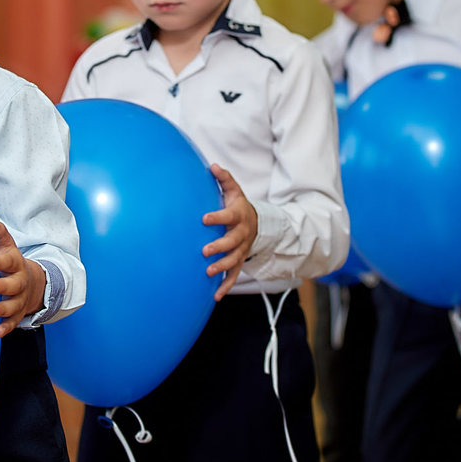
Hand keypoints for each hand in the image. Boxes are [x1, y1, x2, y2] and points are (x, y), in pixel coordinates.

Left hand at [0, 220, 45, 337]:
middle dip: (0, 286)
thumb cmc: (8, 262)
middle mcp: (20, 281)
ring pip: (13, 305)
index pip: (7, 261)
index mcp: (15, 263)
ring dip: (2, 309)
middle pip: (13, 284)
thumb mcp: (5, 246)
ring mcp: (20, 299)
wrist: (30, 281)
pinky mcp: (18, 314)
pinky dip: (6, 327)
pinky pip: (14, 322)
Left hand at [201, 164, 257, 300]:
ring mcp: (241, 250)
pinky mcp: (239, 262)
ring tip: (207, 272)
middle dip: (219, 247)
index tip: (203, 218)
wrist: (256, 224)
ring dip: (221, 267)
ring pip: (234, 261)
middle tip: (204, 251)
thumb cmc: (238, 205)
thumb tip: (212, 165)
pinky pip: (234, 276)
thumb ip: (224, 179)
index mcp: (238, 216)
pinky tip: (215, 296)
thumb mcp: (234, 191)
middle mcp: (241, 235)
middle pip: (232, 242)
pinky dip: (225, 286)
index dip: (217, 216)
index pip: (228, 216)